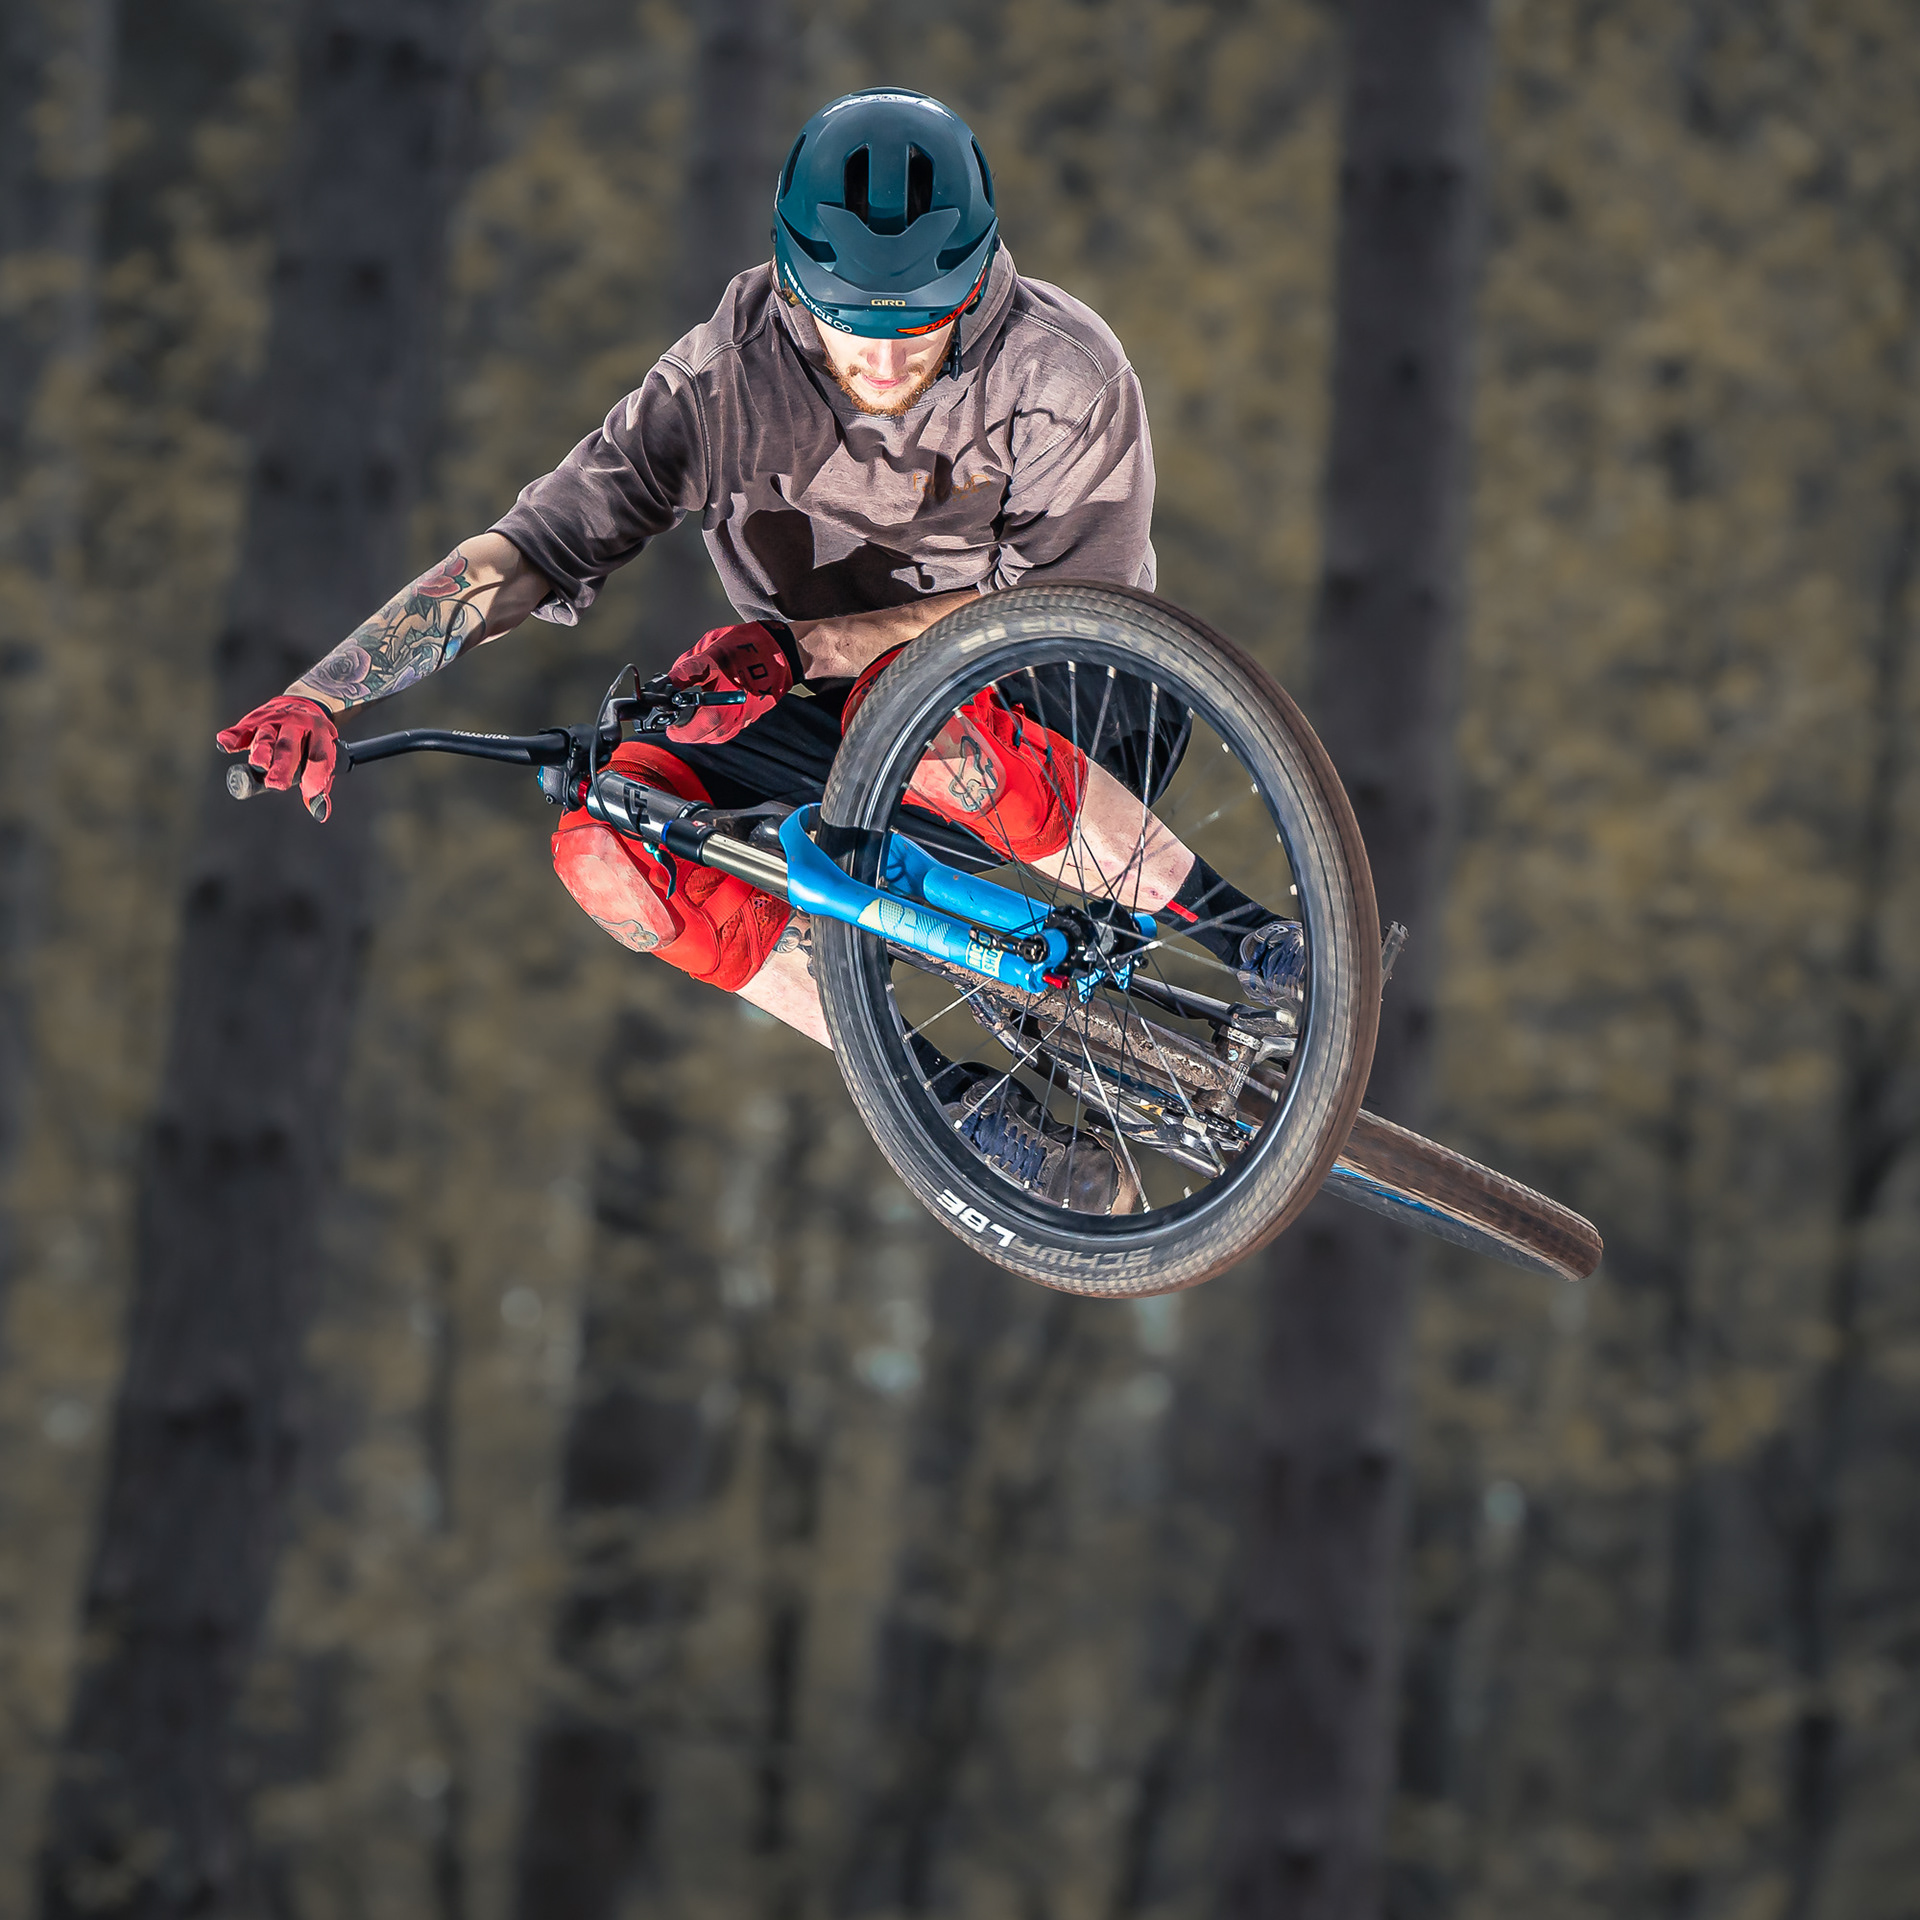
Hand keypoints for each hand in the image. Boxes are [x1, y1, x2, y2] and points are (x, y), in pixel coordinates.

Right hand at [217, 694, 339, 820]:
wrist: (304, 703)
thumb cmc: (313, 740)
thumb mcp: (324, 755)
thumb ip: (320, 784)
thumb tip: (321, 813)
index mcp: (320, 734)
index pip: (320, 755)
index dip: (316, 774)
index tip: (309, 792)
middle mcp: (298, 725)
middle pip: (289, 747)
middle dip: (282, 766)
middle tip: (276, 785)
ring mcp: (275, 721)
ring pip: (266, 737)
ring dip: (261, 751)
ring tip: (258, 764)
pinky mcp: (255, 720)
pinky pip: (243, 728)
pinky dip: (233, 736)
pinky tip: (224, 744)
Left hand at [665, 623, 791, 744]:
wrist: (782, 650)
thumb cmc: (748, 648)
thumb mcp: (709, 652)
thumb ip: (685, 671)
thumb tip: (668, 683)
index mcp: (721, 707)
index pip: (689, 731)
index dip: (673, 728)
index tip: (664, 719)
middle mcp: (734, 719)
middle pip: (702, 736)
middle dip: (685, 730)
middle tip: (674, 719)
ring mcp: (744, 719)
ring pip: (715, 736)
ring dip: (699, 729)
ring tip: (689, 716)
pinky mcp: (751, 716)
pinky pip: (728, 729)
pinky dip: (714, 725)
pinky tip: (709, 711)